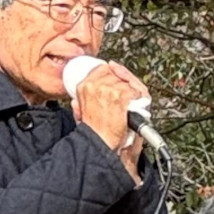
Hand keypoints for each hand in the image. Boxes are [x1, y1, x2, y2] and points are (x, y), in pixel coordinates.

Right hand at [72, 60, 147, 182]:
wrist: (100, 144)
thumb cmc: (93, 134)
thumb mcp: (80, 118)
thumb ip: (78, 108)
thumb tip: (76, 102)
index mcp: (83, 87)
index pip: (102, 69)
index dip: (111, 72)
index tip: (116, 74)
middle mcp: (94, 85)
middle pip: (116, 74)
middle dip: (123, 82)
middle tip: (127, 93)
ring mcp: (108, 89)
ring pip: (126, 82)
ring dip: (131, 91)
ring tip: (130, 102)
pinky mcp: (120, 96)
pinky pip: (133, 90)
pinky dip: (137, 97)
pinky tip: (133, 104)